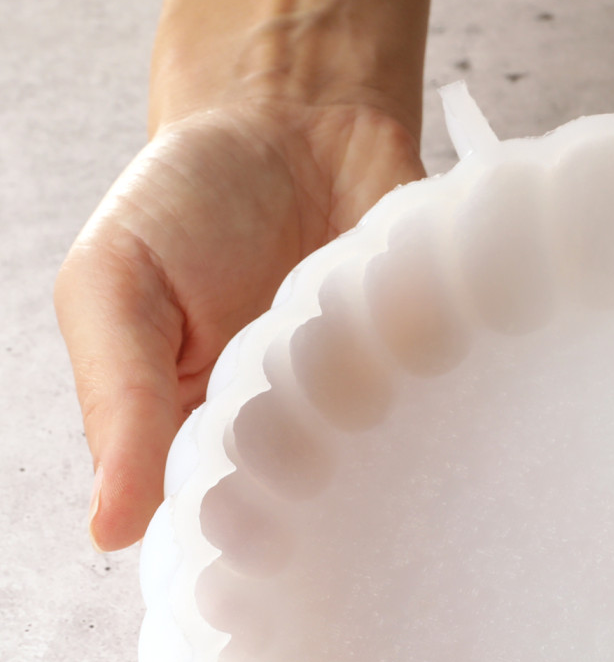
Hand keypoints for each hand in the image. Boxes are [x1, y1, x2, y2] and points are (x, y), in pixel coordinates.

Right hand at [56, 98, 424, 550]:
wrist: (291, 117)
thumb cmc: (188, 206)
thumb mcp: (116, 287)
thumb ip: (118, 399)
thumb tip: (106, 529)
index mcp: (213, 447)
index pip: (230, 528)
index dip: (244, 544)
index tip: (255, 544)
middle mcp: (303, 443)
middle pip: (323, 515)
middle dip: (324, 501)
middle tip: (315, 467)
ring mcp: (376, 407)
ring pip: (396, 467)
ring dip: (389, 441)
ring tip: (365, 393)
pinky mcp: (437, 365)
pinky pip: (459, 396)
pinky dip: (449, 379)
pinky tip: (429, 351)